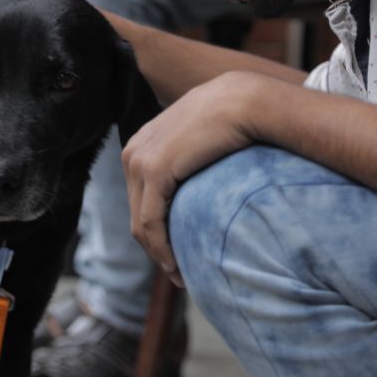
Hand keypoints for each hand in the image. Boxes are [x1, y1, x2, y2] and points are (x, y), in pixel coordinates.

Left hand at [121, 72, 264, 284]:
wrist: (243, 100)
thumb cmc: (234, 119)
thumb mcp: (202, 140)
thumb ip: (192, 159)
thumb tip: (203, 180)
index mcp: (141, 146)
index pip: (140, 200)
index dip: (156, 232)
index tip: (176, 255)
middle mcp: (133, 152)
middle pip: (137, 214)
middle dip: (156, 248)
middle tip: (179, 274)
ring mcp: (140, 160)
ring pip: (142, 224)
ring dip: (159, 254)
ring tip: (180, 276)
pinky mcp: (154, 171)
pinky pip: (152, 223)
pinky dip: (162, 248)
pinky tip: (177, 265)